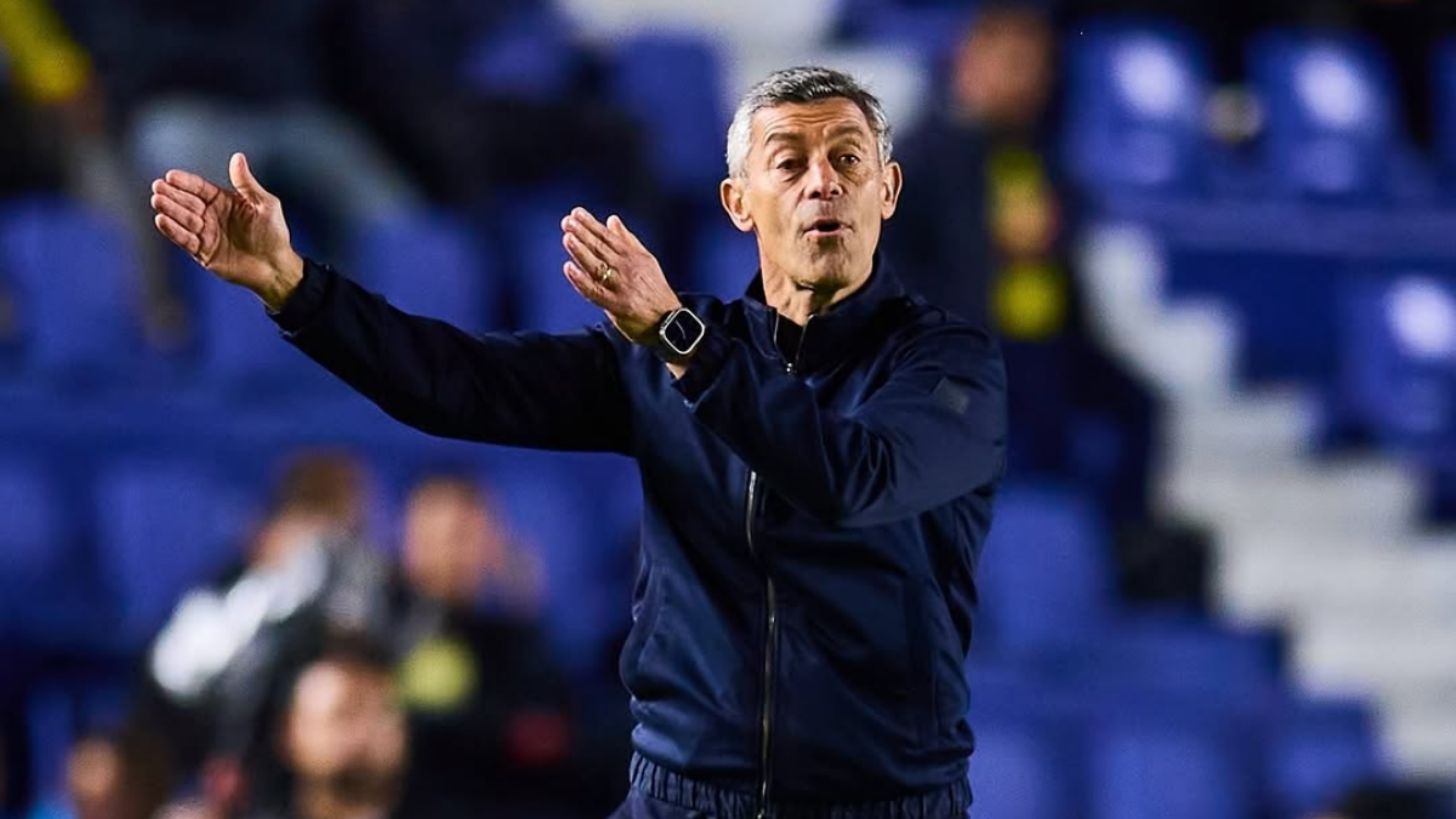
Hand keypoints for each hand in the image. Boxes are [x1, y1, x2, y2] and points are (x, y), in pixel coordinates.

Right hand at [149, 152, 302, 311]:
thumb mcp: (265, 204)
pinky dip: (173, 231)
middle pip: (187, 202)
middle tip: (158, 187)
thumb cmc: (274, 233)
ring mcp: (206, 234)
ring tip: (157, 201)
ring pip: (183, 220)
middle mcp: (211, 216)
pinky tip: (162, 220)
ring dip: (170, 210)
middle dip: (172, 194)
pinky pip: (185, 240)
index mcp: (223, 201)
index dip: (185, 182)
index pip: (200, 188)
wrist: (276, 265)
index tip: (171, 176)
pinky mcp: (203, 252)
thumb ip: (247, 183)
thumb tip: (238, 157)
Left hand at [560, 208, 680, 344]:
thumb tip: (612, 219)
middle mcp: (627, 269)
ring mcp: (621, 287)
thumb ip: (627, 240)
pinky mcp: (617, 306)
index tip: (576, 213)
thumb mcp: (646, 260)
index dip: (592, 225)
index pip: (609, 237)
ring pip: (598, 266)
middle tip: (567, 221)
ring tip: (568, 238)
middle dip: (583, 234)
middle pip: (602, 249)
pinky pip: (595, 292)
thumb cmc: (655, 290)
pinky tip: (569, 269)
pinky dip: (581, 280)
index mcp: (633, 257)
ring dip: (581, 251)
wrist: (670, 322)